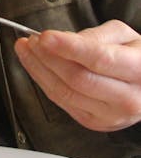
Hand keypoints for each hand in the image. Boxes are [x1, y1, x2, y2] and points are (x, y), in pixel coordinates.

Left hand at [15, 20, 140, 132]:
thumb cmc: (136, 58)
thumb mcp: (124, 35)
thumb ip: (95, 36)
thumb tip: (63, 39)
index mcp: (140, 70)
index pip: (100, 59)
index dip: (69, 48)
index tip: (45, 36)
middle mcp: (128, 98)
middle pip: (78, 79)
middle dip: (48, 57)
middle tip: (32, 40)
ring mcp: (111, 115)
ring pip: (66, 93)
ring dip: (39, 69)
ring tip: (27, 49)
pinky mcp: (95, 122)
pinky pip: (62, 102)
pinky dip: (44, 82)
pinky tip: (36, 66)